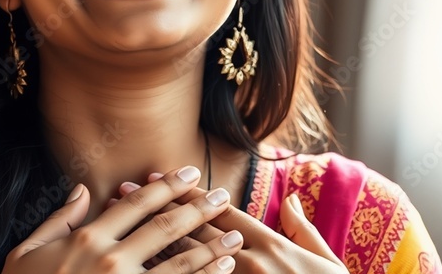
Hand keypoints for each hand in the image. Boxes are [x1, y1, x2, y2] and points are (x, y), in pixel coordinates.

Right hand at [2, 166, 244, 273]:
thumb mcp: (27, 252)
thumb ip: (58, 219)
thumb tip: (81, 190)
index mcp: (87, 239)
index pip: (135, 204)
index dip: (165, 186)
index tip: (189, 174)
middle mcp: (110, 261)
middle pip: (164, 227)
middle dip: (198, 210)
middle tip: (222, 196)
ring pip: (178, 264)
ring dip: (211, 248)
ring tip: (234, 236)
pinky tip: (221, 271)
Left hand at [112, 172, 348, 273]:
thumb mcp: (324, 260)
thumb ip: (302, 230)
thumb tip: (292, 201)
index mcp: (270, 244)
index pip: (219, 210)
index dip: (185, 192)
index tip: (157, 176)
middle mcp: (250, 262)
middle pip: (193, 229)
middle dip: (155, 207)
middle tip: (122, 190)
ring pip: (185, 259)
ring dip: (148, 240)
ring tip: (117, 224)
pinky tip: (139, 267)